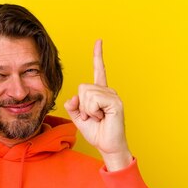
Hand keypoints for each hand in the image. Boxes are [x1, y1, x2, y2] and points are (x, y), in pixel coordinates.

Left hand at [64, 39, 132, 170]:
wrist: (107, 146)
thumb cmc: (96, 133)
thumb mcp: (78, 118)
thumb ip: (72, 106)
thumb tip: (73, 97)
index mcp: (100, 93)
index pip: (99, 70)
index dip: (97, 56)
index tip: (99, 41)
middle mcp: (108, 91)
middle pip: (82, 87)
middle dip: (81, 106)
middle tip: (92, 117)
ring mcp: (113, 96)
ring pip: (87, 94)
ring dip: (87, 110)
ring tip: (98, 118)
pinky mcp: (115, 102)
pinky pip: (93, 100)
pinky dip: (92, 112)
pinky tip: (102, 117)